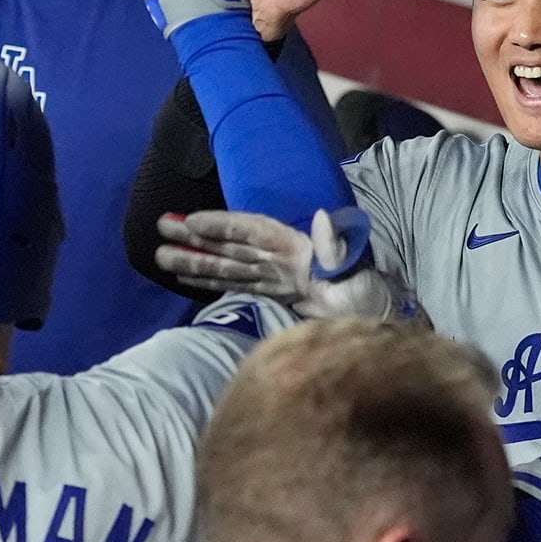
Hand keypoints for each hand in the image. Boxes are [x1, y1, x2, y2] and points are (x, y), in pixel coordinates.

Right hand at [156, 208, 423, 320]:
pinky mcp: (278, 296)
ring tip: (160, 255)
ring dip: (195, 261)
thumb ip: (337, 249)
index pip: (252, 233)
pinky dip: (211, 282)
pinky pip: (237, 286)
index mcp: (298, 248)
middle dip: (196, 239)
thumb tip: (320, 217)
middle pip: (232, 247)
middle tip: (159, 228)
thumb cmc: (371, 298)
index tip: (191, 221)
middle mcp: (283, 259)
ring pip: (228, 266)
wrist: (381, 325)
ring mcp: (279, 277)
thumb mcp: (359, 273)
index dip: (222, 226)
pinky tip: (188, 278)